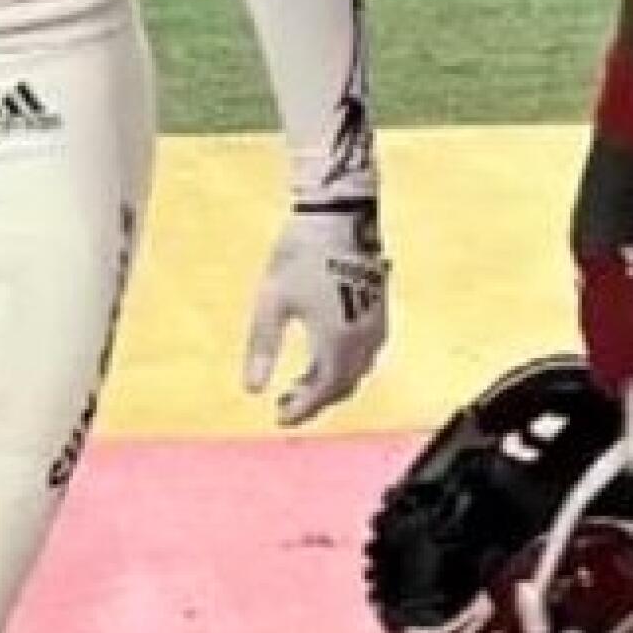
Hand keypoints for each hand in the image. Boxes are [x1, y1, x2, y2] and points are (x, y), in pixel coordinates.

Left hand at [243, 197, 388, 427]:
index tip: (279, 418)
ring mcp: (377, 325)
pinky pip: (367, 352)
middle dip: (315, 399)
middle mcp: (363, 341)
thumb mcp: (271, 302)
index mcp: (336, 343)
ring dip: (332, 383)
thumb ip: (263, 348)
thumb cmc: (300, 255)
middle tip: (286, 403)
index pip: (322, 392)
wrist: (340, 214)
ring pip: (357, 370)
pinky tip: (327, 354)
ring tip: (302, 382)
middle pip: (343, 385)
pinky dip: (346, 364)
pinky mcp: (380, 308)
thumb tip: (251, 389)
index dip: (301, 409)